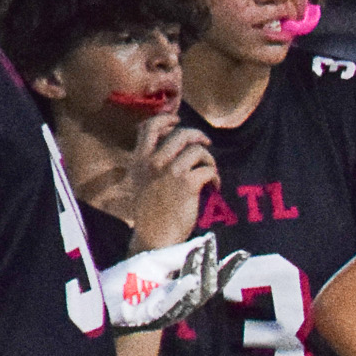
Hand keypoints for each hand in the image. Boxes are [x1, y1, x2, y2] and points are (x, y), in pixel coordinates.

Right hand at [128, 114, 217, 249]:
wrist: (155, 236)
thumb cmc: (150, 213)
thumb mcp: (141, 182)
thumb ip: (150, 162)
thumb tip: (169, 146)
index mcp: (140, 160)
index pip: (149, 127)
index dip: (166, 119)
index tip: (177, 121)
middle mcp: (154, 162)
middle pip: (180, 134)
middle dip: (197, 136)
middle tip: (206, 143)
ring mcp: (170, 171)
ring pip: (197, 150)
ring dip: (208, 159)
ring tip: (210, 171)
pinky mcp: (187, 184)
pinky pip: (208, 170)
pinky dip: (215, 177)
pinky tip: (214, 186)